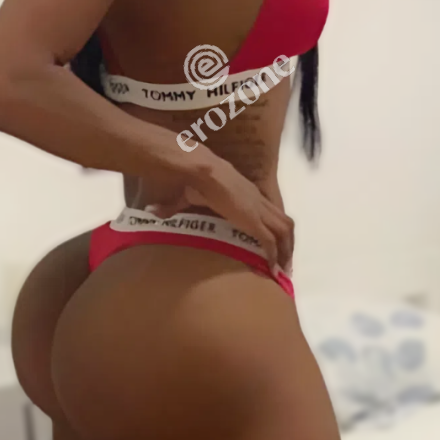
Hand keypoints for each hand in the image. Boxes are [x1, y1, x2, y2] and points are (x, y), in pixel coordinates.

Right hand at [145, 155, 293, 277]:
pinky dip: (273, 257)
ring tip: (283, 270)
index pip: (271, 212)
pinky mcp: (253, 221)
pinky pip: (270, 242)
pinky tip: (272, 270)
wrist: (201, 170)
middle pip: (285, 223)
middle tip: (285, 263)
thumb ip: (174, 205)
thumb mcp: (187, 193)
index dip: (276, 229)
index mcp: (248, 193)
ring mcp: (257, 211)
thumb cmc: (194, 178)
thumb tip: (152, 211)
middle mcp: (258, 201)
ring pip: (284, 232)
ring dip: (286, 252)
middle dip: (288, 244)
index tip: (276, 245)